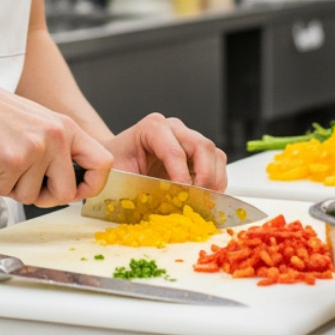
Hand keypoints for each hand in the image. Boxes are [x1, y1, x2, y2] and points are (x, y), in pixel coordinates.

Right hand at [0, 76, 113, 207]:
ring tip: (0, 162)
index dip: (91, 186)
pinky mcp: (13, 160)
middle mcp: (56, 136)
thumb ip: (57, 149)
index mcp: (67, 128)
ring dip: (11, 187)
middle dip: (43, 197)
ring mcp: (36, 148)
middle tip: (23, 182)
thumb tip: (71, 185)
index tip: (76, 191)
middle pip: (66, 193)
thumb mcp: (39, 123)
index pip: (101, 164)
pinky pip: (6, 192)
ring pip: (31, 197)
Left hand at [103, 114, 227, 190]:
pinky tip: (205, 197)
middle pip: (202, 146)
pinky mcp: (198, 153)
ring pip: (214, 154)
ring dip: (214, 181)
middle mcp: (174, 129)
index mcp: (152, 128)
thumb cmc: (117, 165)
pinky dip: (216, 183)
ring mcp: (189, 138)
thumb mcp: (117, 175)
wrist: (119, 161)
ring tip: (204, 201)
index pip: (174, 150)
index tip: (183, 195)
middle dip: (204, 177)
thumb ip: (134, 187)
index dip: (181, 175)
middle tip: (198, 200)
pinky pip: (217, 164)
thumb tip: (155, 206)